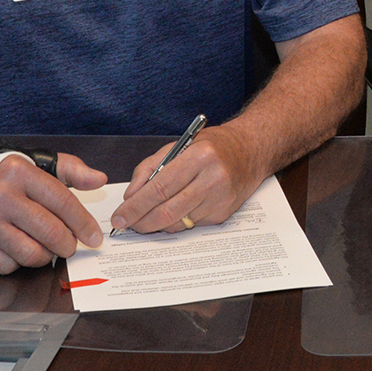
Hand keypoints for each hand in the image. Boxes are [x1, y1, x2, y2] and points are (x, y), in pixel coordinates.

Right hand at [0, 152, 107, 273]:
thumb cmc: (5, 178)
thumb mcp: (37, 163)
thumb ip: (71, 169)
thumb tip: (99, 180)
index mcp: (20, 173)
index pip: (62, 202)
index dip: (83, 223)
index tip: (94, 237)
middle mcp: (2, 197)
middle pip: (49, 232)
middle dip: (68, 244)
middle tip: (70, 245)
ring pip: (31, 254)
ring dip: (46, 256)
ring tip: (46, 247)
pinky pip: (8, 266)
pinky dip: (19, 262)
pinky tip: (20, 248)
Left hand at [113, 127, 262, 233]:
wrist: (251, 151)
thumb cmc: (211, 146)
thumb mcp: (178, 145)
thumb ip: (149, 168)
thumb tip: (130, 197)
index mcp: (199, 157)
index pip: (159, 188)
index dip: (136, 206)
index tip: (120, 216)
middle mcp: (212, 179)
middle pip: (167, 211)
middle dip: (141, 221)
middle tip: (126, 224)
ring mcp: (220, 199)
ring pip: (178, 223)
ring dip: (156, 225)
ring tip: (144, 219)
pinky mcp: (224, 214)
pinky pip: (191, 225)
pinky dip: (176, 222)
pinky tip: (172, 213)